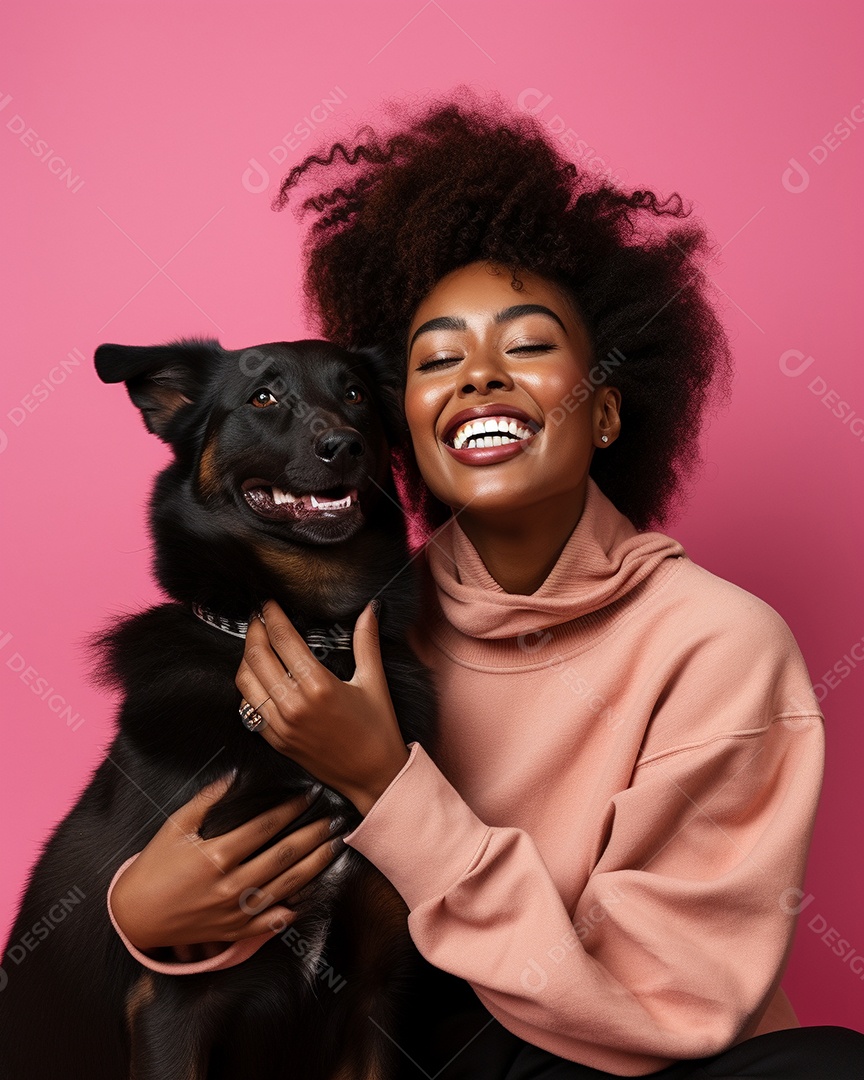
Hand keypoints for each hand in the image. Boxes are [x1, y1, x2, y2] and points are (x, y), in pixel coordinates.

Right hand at [110, 772, 346, 953]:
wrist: (137, 916)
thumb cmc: (156, 865)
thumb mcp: (176, 825)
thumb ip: (209, 798)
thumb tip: (238, 774)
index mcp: (217, 855)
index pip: (266, 826)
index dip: (292, 809)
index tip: (311, 795)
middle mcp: (231, 885)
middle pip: (285, 856)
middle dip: (314, 835)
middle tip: (336, 819)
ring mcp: (237, 912)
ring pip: (288, 886)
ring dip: (316, 865)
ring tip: (335, 846)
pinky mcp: (237, 931)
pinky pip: (275, 919)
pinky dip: (298, 905)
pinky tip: (316, 889)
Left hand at [235, 599, 409, 815]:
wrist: (373, 776)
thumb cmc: (378, 729)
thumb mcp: (374, 681)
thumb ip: (366, 642)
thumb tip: (370, 609)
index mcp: (319, 685)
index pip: (283, 639)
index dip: (272, 616)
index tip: (268, 604)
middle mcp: (294, 705)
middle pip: (257, 656)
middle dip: (254, 631)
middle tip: (258, 618)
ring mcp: (281, 725)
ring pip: (245, 681)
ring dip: (246, 658)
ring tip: (255, 644)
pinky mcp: (276, 741)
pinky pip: (248, 708)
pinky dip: (248, 688)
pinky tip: (258, 678)